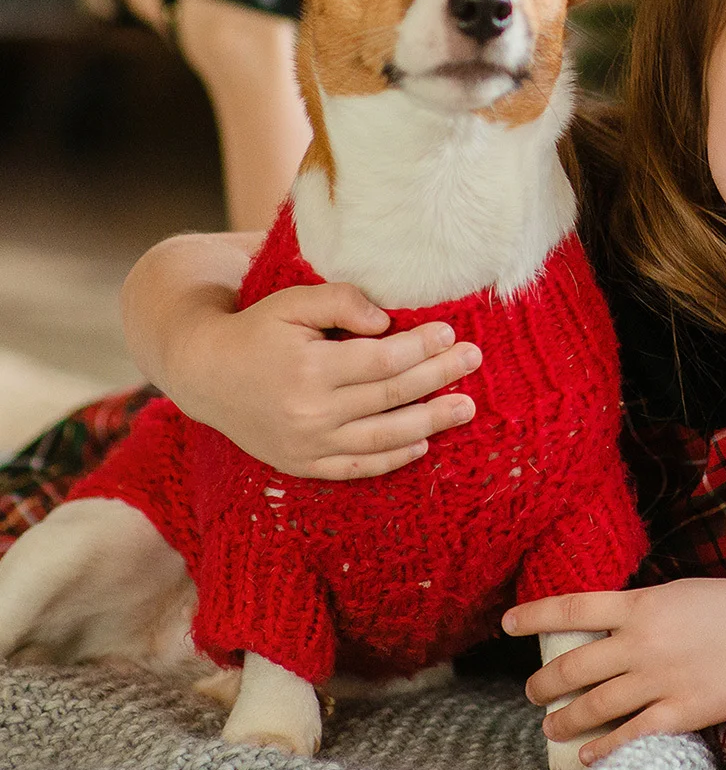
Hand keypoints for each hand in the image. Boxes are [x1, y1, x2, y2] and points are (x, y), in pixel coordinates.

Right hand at [169, 278, 481, 479]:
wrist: (205, 375)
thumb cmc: (257, 330)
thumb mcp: (293, 302)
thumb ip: (341, 301)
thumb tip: (387, 321)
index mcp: (309, 370)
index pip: (383, 361)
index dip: (421, 347)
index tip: (452, 333)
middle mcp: (310, 414)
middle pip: (391, 397)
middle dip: (438, 377)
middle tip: (475, 360)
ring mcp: (307, 446)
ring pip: (382, 438)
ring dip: (430, 423)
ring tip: (467, 408)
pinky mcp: (302, 465)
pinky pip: (356, 469)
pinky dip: (392, 460)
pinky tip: (423, 444)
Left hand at [505, 578, 725, 767]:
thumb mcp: (681, 593)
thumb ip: (643, 609)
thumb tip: (609, 623)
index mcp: (643, 603)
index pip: (573, 607)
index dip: (534, 615)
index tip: (507, 623)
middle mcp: (643, 640)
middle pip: (574, 665)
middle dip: (545, 682)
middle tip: (534, 691)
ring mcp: (660, 678)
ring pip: (594, 705)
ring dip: (565, 718)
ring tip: (551, 726)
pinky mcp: (681, 711)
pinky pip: (630, 735)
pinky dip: (602, 749)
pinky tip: (586, 756)